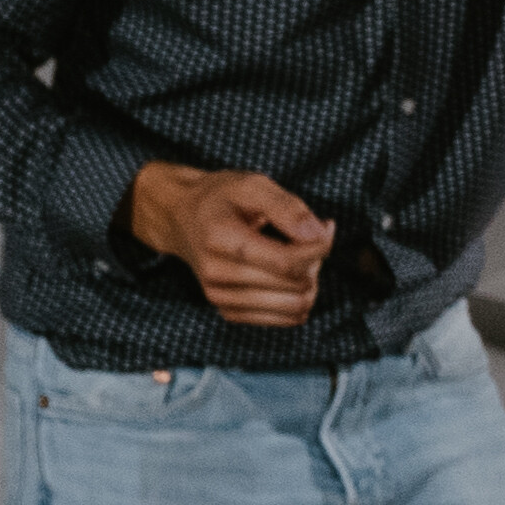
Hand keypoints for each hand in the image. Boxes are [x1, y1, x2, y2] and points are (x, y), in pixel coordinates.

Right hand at [131, 165, 332, 327]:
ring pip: (295, 307)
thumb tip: (319, 234)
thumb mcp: (252, 184)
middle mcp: (216, 274)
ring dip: (309, 283)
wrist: (180, 217)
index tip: (324, 228)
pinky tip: (292, 276)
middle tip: (308, 239)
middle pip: (295, 285)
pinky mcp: (228, 310)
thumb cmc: (220, 198)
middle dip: (315, 262)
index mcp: (221, 239)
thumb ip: (287, 207)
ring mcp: (219, 296)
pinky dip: (298, 298)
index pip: (287, 262)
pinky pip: (284, 319)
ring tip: (299, 258)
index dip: (320, 248)